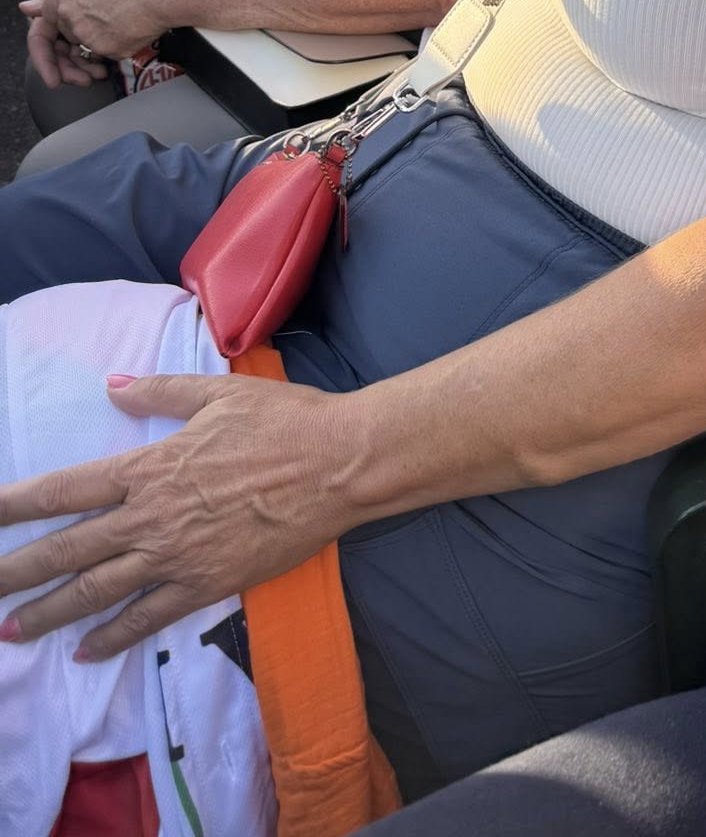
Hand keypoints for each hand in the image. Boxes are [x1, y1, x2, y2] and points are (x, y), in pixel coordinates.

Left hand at [0, 371, 364, 658]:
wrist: (338, 464)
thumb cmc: (284, 421)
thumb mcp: (219, 393)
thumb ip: (159, 392)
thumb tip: (112, 386)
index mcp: (150, 468)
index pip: (66, 490)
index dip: (16, 504)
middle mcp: (151, 517)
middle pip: (67, 549)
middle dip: (15, 571)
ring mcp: (176, 557)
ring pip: (96, 591)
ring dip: (49, 613)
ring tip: (12, 630)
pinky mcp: (206, 585)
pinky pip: (147, 618)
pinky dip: (112, 638)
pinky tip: (86, 652)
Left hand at [20, 0, 165, 77]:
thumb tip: (27, 7)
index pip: (45, 16)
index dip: (52, 32)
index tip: (54, 43)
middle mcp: (69, 10)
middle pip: (68, 33)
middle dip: (81, 41)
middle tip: (101, 38)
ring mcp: (84, 30)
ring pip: (87, 45)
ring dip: (99, 48)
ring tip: (125, 35)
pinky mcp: (103, 47)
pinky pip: (106, 54)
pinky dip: (118, 49)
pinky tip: (134, 35)